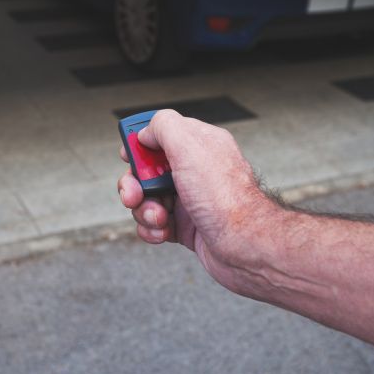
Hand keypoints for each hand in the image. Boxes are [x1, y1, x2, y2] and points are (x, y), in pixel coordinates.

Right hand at [117, 110, 280, 299]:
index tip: (128, 153)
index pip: (163, 132)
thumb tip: (146, 131)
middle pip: (148, 168)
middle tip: (135, 194)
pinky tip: (163, 232)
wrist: (245, 247)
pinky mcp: (187, 226)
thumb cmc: (225, 199)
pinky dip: (152, 229)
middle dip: (135, 183)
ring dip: (144, 210)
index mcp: (200, 145)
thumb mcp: (190, 147)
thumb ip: (164, 127)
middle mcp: (195, 170)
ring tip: (159, 218)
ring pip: (148, 198)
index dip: (141, 142)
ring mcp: (190, 199)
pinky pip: (155, 224)